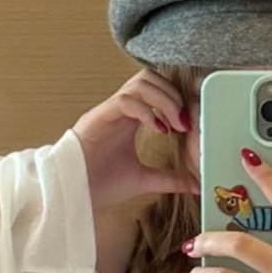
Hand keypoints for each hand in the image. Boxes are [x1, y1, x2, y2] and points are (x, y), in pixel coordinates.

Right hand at [72, 68, 198, 212]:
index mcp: (130, 119)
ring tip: (174, 124)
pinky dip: (146, 112)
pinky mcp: (100, 119)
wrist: (74, 195)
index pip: (156, 90)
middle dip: (172, 95)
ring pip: (139, 84)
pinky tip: (158, 131)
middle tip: (184, 122)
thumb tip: (196, 185)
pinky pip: (125, 101)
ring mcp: (110, 112)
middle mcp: (120, 110)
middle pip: (149, 78)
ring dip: (163, 100)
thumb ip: (170, 179)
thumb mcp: (145, 180)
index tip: (188, 125)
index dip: (175, 100)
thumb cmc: (102, 185)